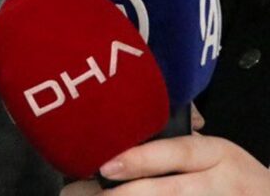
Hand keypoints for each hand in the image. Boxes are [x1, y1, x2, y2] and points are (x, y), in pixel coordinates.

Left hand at [59, 106, 269, 194]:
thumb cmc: (228, 174)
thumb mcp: (213, 151)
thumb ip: (176, 144)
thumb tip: (122, 127)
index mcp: (218, 154)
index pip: (179, 152)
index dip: (141, 159)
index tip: (106, 166)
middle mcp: (223, 184)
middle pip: (171, 191)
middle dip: (126, 195)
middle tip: (86, 193)